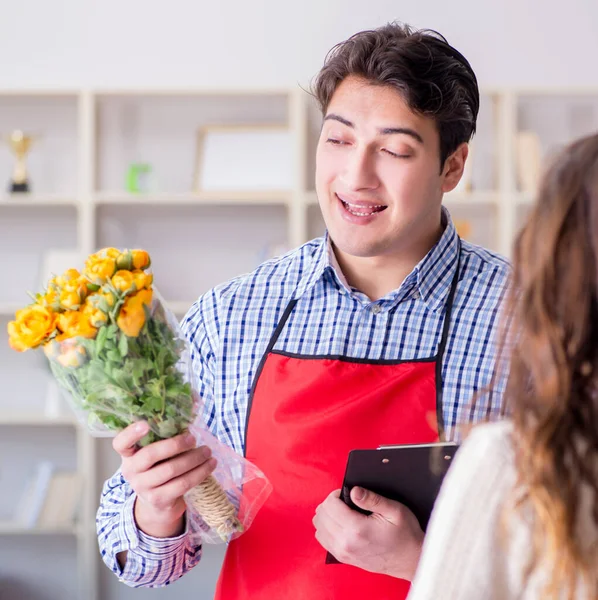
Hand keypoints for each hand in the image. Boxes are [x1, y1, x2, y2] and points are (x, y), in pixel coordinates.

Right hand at [113, 421, 216, 537]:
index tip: (146, 424)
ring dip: (194, 458)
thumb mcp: (156, 453)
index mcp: (129, 454)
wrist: (157, 504)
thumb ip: (164, 437)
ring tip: (207, 451)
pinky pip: (182, 484)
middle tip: (193, 438)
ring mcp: (143, 487)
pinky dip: (200, 472)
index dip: (131, 433)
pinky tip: (210, 464)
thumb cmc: (159, 468)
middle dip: (175, 444)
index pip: (121, 443)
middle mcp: (131, 471)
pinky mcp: (158, 500)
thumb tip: (189, 415)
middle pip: (150, 455)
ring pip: (170, 470)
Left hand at [313, 487, 423, 580]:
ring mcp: (343, 552)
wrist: (410, 560)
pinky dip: (327, 527)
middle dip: (331, 503)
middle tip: (347, 501)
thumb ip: (372, 499)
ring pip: (318, 527)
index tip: (349, 494)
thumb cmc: (405, 534)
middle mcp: (345, 543)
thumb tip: (353, 491)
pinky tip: (340, 523)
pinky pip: (323, 539)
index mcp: (357, 530)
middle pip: (321, 515)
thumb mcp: (395, 510)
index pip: (330, 505)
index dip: (337, 494)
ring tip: (344, 511)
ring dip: (327, 515)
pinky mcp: (343, 558)